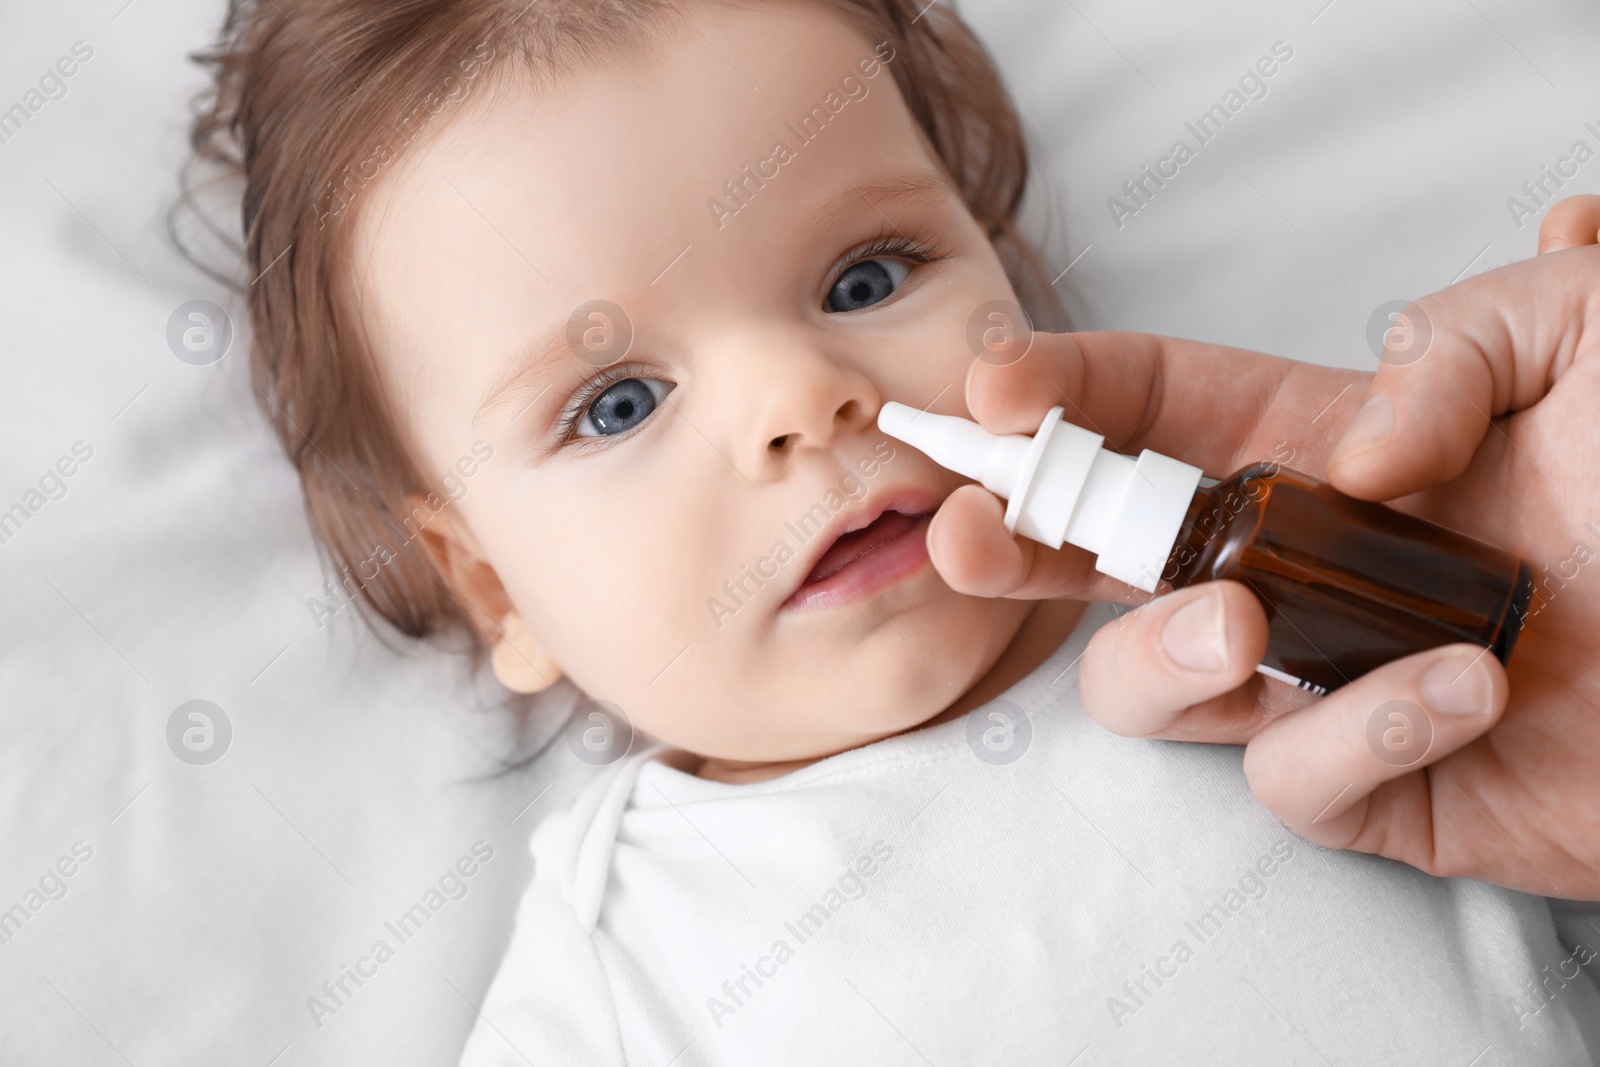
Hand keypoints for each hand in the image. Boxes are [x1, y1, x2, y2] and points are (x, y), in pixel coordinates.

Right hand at [929, 195, 1599, 898]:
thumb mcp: (1588, 328)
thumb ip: (1455, 335)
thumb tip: (1348, 459)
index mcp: (1325, 449)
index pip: (1151, 411)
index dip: (1060, 394)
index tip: (997, 393)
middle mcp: (1296, 565)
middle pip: (1096, 555)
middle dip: (1008, 541)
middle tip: (969, 530)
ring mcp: (1319, 681)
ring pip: (1148, 686)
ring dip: (1164, 651)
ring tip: (1241, 620)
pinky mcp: (1369, 789)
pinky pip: (1291, 778)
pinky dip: (1358, 729)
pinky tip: (1460, 683)